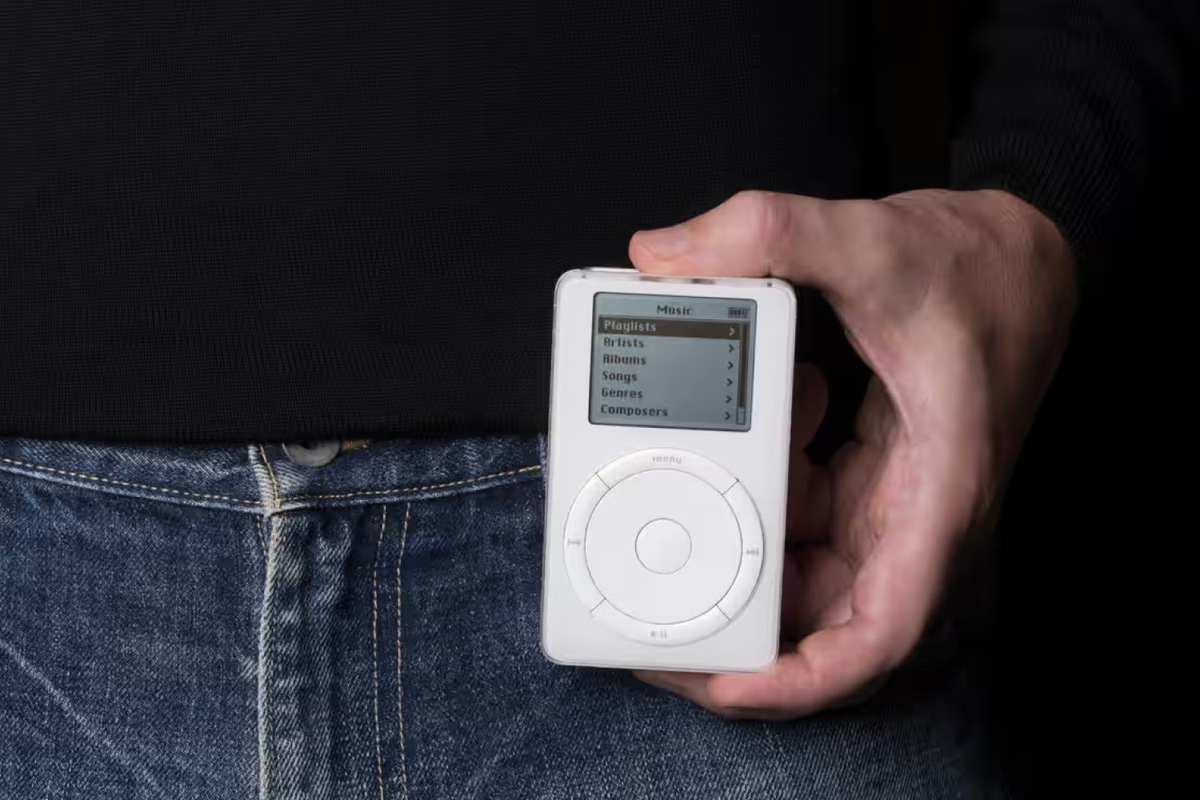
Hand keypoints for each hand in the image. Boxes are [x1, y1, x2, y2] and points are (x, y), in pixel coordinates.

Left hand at [629, 188, 1075, 718]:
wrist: (1027, 254)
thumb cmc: (981, 266)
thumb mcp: (875, 238)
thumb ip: (773, 231)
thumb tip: (666, 253)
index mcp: (935, 490)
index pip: (881, 630)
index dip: (804, 678)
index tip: (729, 686)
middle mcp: (913, 512)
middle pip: (824, 616)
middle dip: (742, 627)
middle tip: (655, 620)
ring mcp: (891, 498)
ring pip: (805, 562)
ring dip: (740, 547)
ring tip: (675, 515)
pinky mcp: (872, 474)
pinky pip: (802, 510)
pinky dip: (760, 484)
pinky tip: (745, 429)